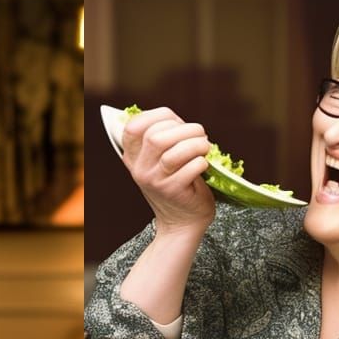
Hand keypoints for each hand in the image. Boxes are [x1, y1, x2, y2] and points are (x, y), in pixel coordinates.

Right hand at [121, 107, 214, 236]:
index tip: (177, 121)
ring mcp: (155, 182)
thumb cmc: (176, 183)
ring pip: (174, 151)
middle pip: (155, 137)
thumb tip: (176, 120)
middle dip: (184, 129)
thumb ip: (161, 138)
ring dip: (197, 143)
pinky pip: (191, 167)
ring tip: (205, 147)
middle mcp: (139, 169)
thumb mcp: (159, 161)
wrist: (182, 222)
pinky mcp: (173, 191)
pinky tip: (204, 165)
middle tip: (200, 134)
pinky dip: (202, 162)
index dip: (158, 116)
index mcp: (132, 157)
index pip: (134, 126)